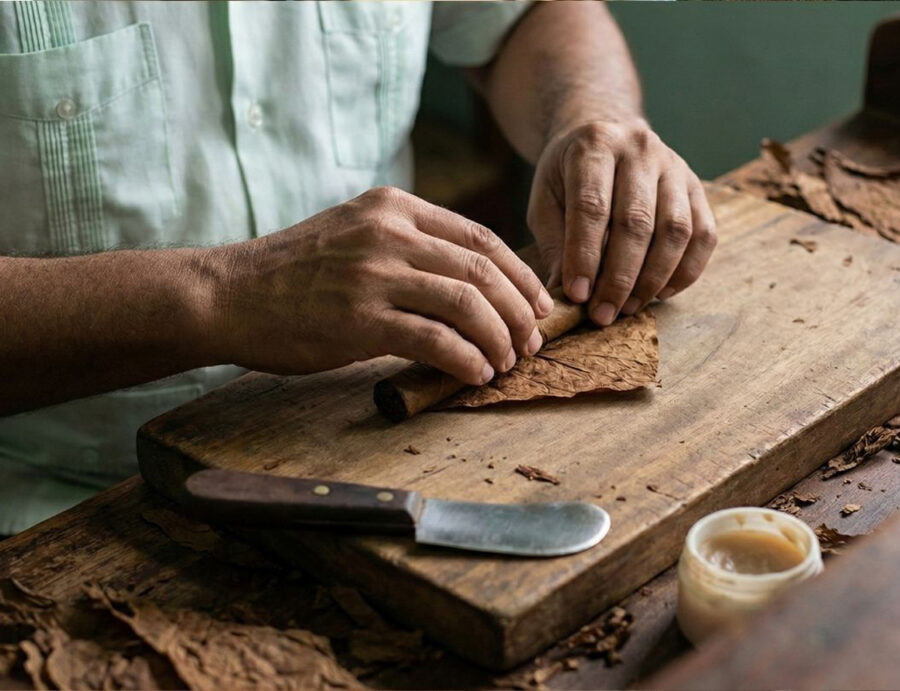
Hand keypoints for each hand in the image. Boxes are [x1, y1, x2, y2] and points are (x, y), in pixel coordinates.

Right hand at [206, 187, 552, 383]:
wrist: (227, 295)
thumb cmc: (294, 274)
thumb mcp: (355, 235)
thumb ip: (410, 246)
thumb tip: (472, 284)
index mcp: (394, 207)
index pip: (481, 238)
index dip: (520, 275)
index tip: (537, 305)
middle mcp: (389, 232)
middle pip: (483, 270)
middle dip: (520, 311)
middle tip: (533, 342)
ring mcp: (374, 274)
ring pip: (468, 303)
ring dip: (500, 338)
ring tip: (507, 362)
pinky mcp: (359, 319)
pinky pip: (436, 340)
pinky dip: (467, 360)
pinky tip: (476, 374)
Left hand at [527, 118, 716, 324]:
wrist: (605, 133)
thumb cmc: (568, 176)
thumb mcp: (545, 199)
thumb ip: (555, 243)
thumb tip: (565, 295)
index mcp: (595, 144)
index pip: (592, 206)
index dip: (585, 255)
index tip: (578, 295)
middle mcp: (640, 149)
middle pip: (637, 222)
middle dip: (619, 277)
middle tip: (603, 314)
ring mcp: (675, 166)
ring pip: (676, 230)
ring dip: (653, 279)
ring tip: (628, 308)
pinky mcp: (698, 187)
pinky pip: (703, 235)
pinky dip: (686, 271)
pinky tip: (660, 293)